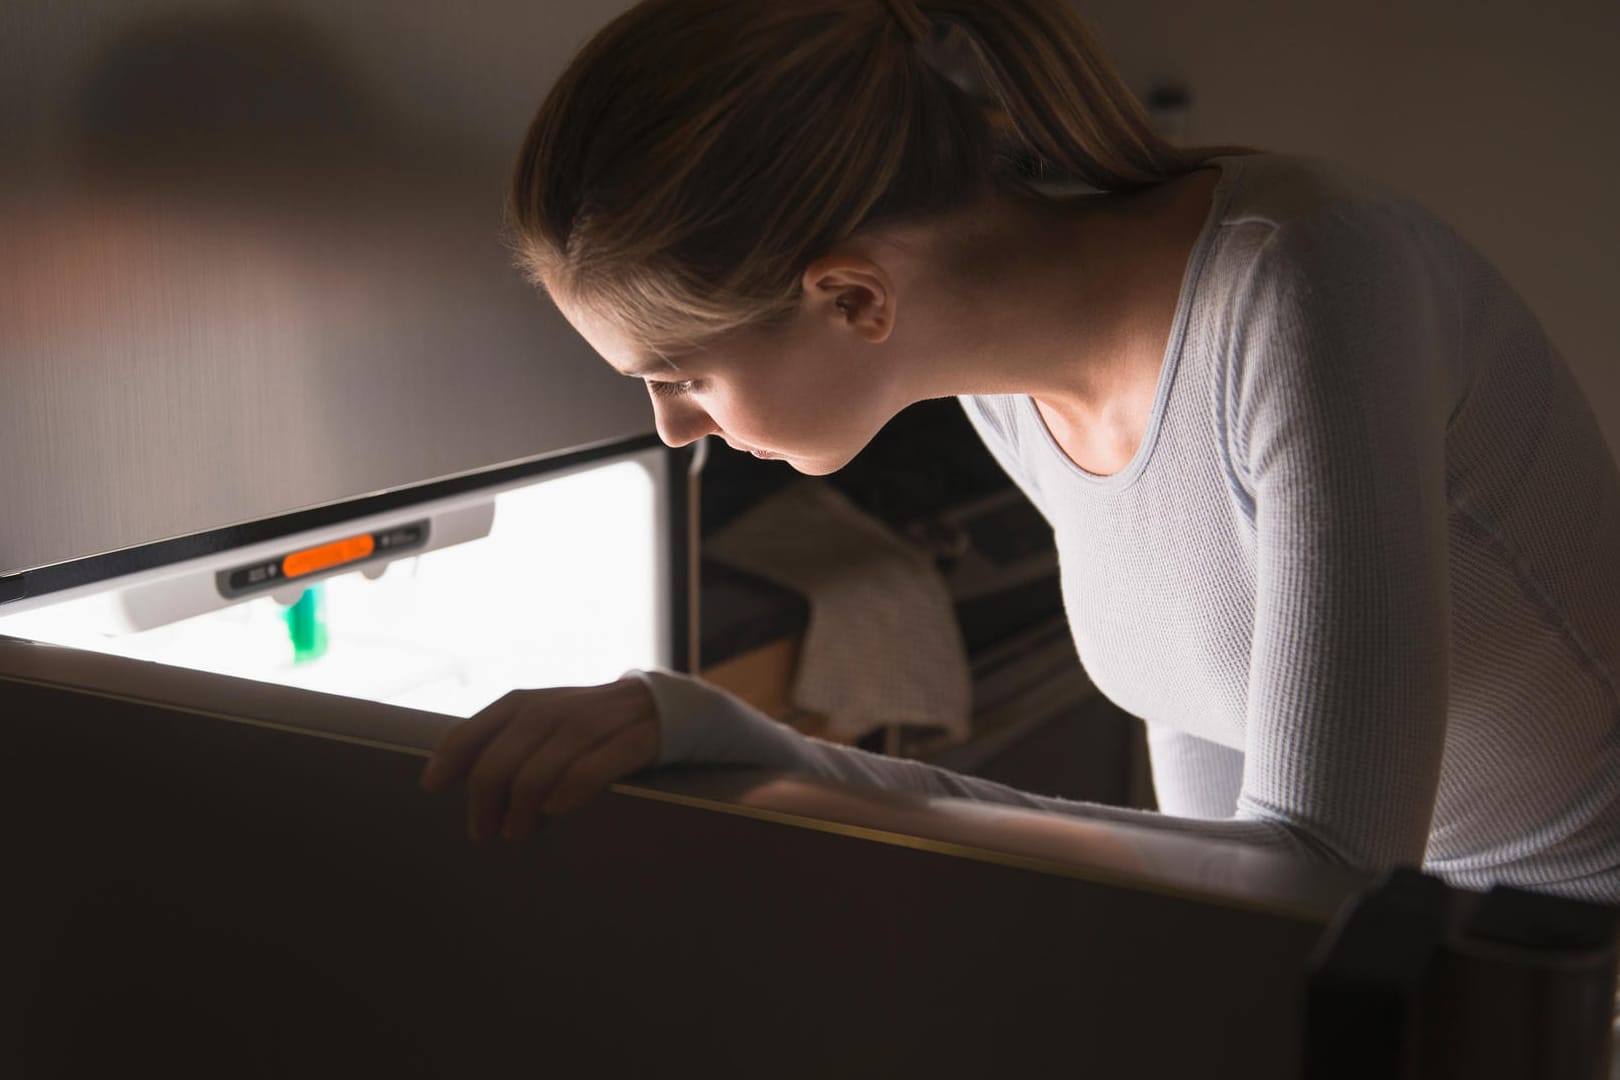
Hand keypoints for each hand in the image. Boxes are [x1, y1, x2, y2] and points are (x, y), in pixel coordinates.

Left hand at [419, 676, 659, 841]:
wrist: (665, 706)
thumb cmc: (591, 727)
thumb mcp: (545, 725)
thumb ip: (504, 745)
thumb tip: (454, 785)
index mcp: (529, 704)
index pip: (476, 729)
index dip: (450, 759)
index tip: (432, 789)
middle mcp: (558, 709)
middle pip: (504, 757)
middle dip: (485, 798)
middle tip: (482, 833)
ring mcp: (598, 723)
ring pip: (543, 766)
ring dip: (522, 805)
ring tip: (517, 833)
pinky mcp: (635, 741)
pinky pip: (595, 768)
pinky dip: (570, 791)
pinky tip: (557, 812)